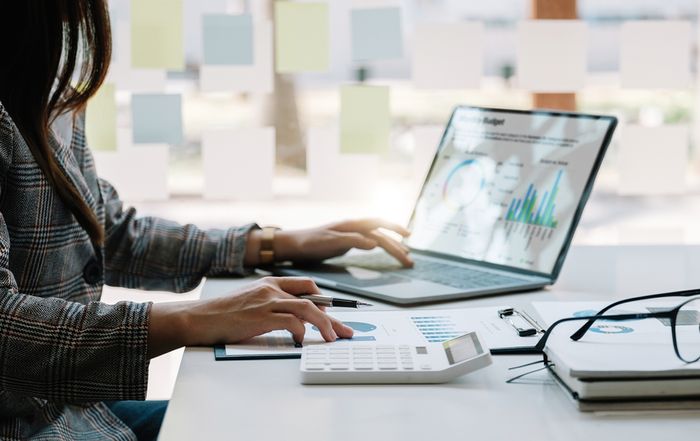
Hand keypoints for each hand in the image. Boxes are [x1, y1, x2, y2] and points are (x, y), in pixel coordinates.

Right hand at [148, 277, 353, 357]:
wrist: (199, 318)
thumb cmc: (222, 315)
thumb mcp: (250, 302)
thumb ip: (271, 305)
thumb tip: (296, 321)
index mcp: (270, 283)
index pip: (306, 285)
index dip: (324, 298)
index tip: (335, 313)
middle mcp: (272, 289)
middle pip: (314, 297)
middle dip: (334, 315)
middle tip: (345, 331)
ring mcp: (267, 301)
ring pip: (309, 308)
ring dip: (325, 324)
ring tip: (333, 338)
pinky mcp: (262, 316)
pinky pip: (292, 322)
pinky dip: (301, 332)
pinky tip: (300, 341)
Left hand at [274, 218, 412, 266]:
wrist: (293, 244)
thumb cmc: (309, 243)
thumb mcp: (330, 242)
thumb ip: (352, 241)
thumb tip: (375, 243)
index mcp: (351, 224)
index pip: (379, 226)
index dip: (394, 231)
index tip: (408, 240)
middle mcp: (354, 226)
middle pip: (382, 233)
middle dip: (397, 244)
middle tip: (409, 259)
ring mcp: (352, 232)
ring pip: (378, 237)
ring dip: (392, 246)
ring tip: (405, 257)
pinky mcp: (348, 240)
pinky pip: (371, 241)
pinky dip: (382, 245)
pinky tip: (387, 250)